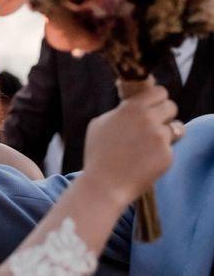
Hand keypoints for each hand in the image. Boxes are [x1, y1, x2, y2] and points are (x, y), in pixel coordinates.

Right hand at [82, 84, 179, 206]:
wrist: (104, 184)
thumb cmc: (98, 153)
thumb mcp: (99, 123)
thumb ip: (119, 111)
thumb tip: (130, 106)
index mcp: (132, 108)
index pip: (159, 91)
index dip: (156, 98)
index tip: (153, 105)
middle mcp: (149, 120)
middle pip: (171, 106)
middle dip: (164, 114)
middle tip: (154, 124)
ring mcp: (160, 139)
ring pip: (177, 128)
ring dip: (167, 133)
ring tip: (151, 144)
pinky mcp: (168, 156)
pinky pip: (170, 149)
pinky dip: (160, 154)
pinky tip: (145, 161)